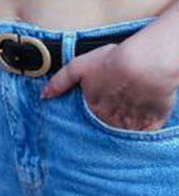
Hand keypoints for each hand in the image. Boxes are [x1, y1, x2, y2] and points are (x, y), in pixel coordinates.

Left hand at [43, 28, 178, 130]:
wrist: (144, 66)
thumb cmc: (112, 62)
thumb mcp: (78, 67)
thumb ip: (60, 82)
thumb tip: (43, 96)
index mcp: (93, 108)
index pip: (89, 119)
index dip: (94, 113)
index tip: (97, 109)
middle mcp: (110, 120)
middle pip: (106, 126)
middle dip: (107, 122)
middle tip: (113, 111)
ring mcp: (132, 124)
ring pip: (125, 130)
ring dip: (125, 125)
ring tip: (128, 113)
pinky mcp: (152, 124)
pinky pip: (146, 132)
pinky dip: (144, 127)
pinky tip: (143, 117)